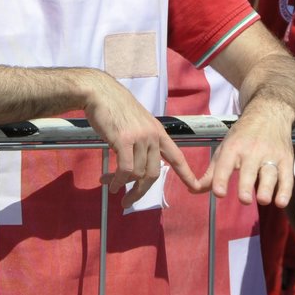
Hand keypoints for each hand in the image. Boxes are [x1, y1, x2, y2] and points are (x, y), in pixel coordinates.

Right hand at [82, 71, 201, 204]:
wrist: (100, 93)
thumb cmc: (115, 107)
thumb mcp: (137, 123)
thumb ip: (142, 141)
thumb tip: (136, 165)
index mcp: (159, 132)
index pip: (177, 157)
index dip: (186, 174)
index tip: (194, 187)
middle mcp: (153, 136)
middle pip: (153, 173)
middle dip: (140, 191)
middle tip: (128, 201)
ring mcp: (139, 138)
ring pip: (137, 173)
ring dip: (122, 184)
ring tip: (110, 185)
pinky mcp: (124, 140)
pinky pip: (125, 169)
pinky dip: (117, 180)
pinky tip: (110, 183)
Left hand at [206, 102, 294, 207]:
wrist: (270, 113)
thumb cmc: (243, 135)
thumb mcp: (225, 149)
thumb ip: (211, 174)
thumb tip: (192, 190)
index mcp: (233, 148)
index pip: (225, 164)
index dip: (221, 178)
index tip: (219, 193)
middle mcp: (252, 151)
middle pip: (249, 170)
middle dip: (246, 185)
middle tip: (244, 199)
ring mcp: (270, 155)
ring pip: (269, 173)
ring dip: (266, 187)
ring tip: (262, 200)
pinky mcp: (285, 160)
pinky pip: (287, 177)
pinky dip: (285, 190)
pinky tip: (280, 202)